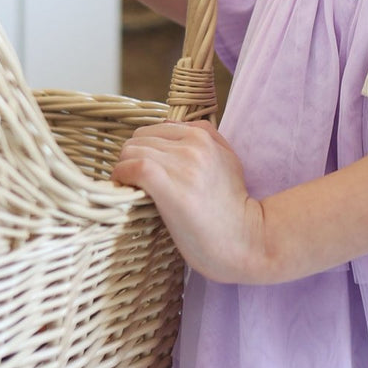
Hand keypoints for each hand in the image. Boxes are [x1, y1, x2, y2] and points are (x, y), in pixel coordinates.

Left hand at [112, 122, 269, 284]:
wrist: (245, 239)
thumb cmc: (233, 207)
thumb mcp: (228, 160)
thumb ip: (206, 139)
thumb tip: (171, 128)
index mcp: (204, 136)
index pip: (156, 128)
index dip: (146, 148)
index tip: (146, 169)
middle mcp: (193, 145)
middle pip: (139, 138)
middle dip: (133, 158)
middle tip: (136, 181)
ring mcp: (182, 165)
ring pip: (131, 151)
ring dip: (125, 169)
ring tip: (133, 188)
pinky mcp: (169, 187)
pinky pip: (132, 167)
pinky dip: (122, 176)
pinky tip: (128, 189)